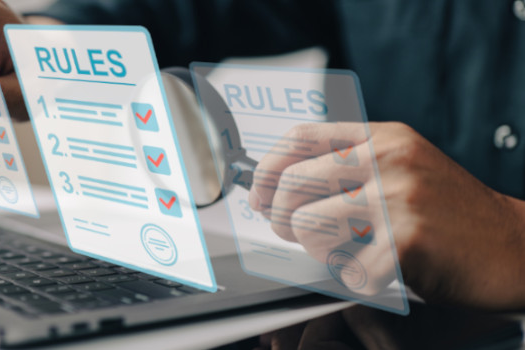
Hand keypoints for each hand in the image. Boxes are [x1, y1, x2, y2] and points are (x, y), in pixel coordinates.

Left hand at [249, 122, 524, 308]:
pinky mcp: (406, 242)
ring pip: (306, 225)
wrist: (513, 245)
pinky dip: (354, 278)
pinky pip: (344, 269)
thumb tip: (281, 181)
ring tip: (342, 249)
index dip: (268, 168)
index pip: (301, 137)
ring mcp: (397, 200)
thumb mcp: (402, 166)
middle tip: (293, 231)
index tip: (259, 192)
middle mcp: (388, 161)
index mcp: (383, 138)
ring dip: (315, 247)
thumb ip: (349, 164)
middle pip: (292, 183)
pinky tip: (376, 270)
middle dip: (280, 216)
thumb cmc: (449, 211)